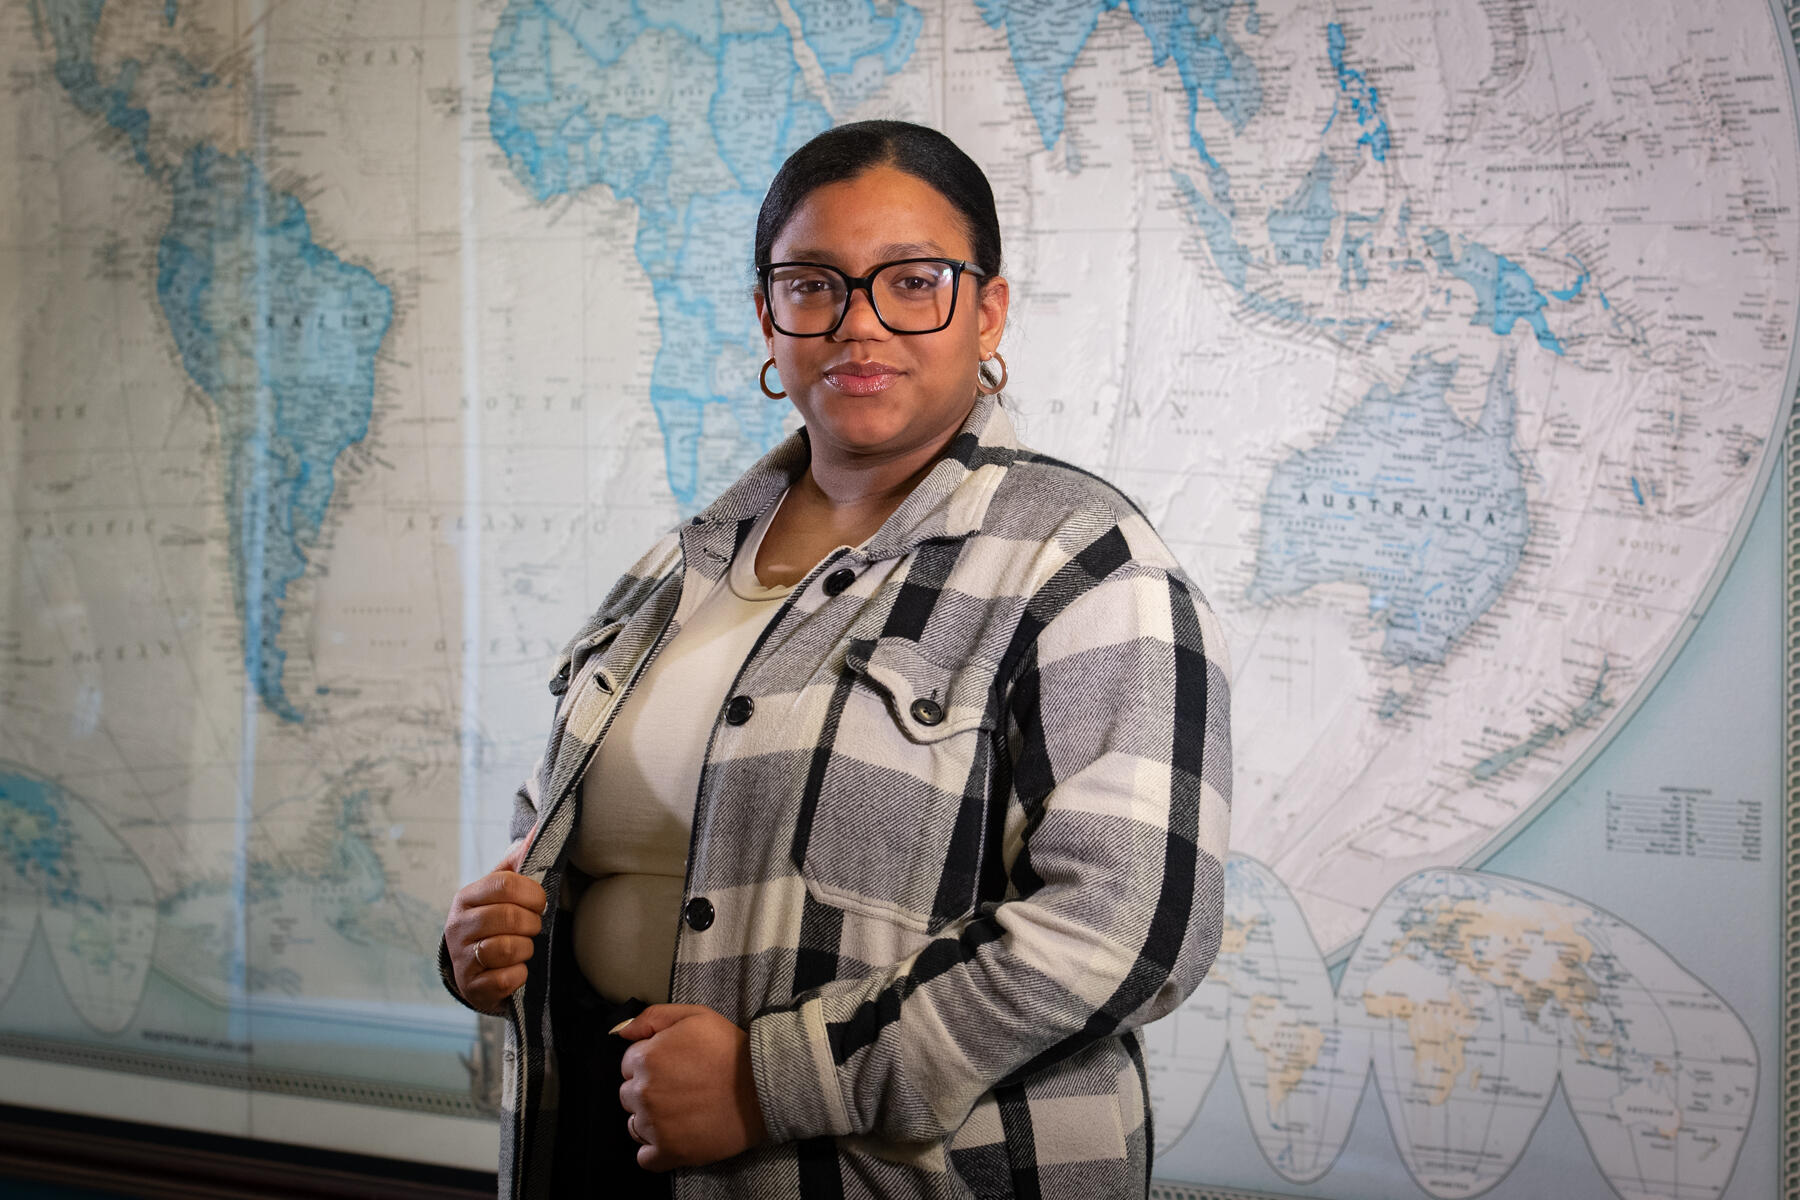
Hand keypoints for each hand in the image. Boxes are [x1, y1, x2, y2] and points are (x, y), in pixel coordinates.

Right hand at [443, 838, 545, 1013]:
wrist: (476, 970)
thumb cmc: (495, 923)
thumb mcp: (503, 891)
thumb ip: (521, 861)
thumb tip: (542, 824)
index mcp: (466, 898)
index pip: (504, 885)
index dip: (532, 894)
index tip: (540, 903)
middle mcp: (458, 927)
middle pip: (508, 917)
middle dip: (532, 923)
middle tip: (533, 927)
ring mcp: (461, 959)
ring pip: (507, 948)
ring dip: (526, 949)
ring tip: (524, 948)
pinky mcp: (471, 987)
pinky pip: (506, 979)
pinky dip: (519, 975)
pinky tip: (516, 970)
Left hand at [617, 1005, 767, 1170]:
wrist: (762, 1087)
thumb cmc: (730, 1049)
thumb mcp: (696, 1016)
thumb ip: (652, 1017)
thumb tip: (620, 1033)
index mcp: (646, 1058)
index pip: (628, 1064)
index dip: (650, 1063)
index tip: (673, 1067)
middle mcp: (643, 1093)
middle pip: (629, 1095)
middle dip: (649, 1091)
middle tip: (680, 1088)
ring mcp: (654, 1125)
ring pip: (634, 1125)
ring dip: (651, 1120)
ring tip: (682, 1112)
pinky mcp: (669, 1152)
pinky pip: (644, 1158)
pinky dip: (656, 1150)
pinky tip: (676, 1136)